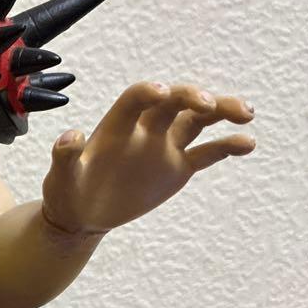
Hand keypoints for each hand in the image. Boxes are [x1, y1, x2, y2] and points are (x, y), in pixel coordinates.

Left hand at [41, 81, 254, 234]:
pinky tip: (248, 143)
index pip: (135, 100)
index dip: (147, 93)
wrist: (81, 214)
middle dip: (192, 97)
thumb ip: (64, 157)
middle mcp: (144, 129)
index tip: (161, 93)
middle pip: (174, 102)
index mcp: (116, 128)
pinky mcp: (177, 166)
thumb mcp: (60, 178)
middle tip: (211, 105)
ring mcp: (163, 146)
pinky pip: (207, 151)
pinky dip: (227, 145)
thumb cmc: (66, 191)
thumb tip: (71, 137)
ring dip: (222, 111)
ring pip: (198, 119)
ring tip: (246, 115)